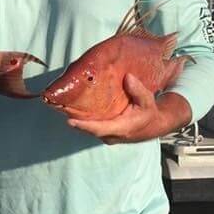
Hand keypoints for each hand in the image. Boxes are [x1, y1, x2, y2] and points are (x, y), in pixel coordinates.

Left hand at [67, 73, 191, 144]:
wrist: (153, 125)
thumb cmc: (149, 112)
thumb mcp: (147, 100)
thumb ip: (138, 90)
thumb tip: (128, 77)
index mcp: (122, 128)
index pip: (99, 129)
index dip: (84, 126)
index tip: (70, 121)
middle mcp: (112, 135)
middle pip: (89, 129)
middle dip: (75, 121)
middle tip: (60, 108)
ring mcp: (107, 135)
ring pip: (88, 128)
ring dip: (76, 119)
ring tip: (61, 106)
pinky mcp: (104, 131)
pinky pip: (91, 126)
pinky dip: (82, 118)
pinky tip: (72, 107)